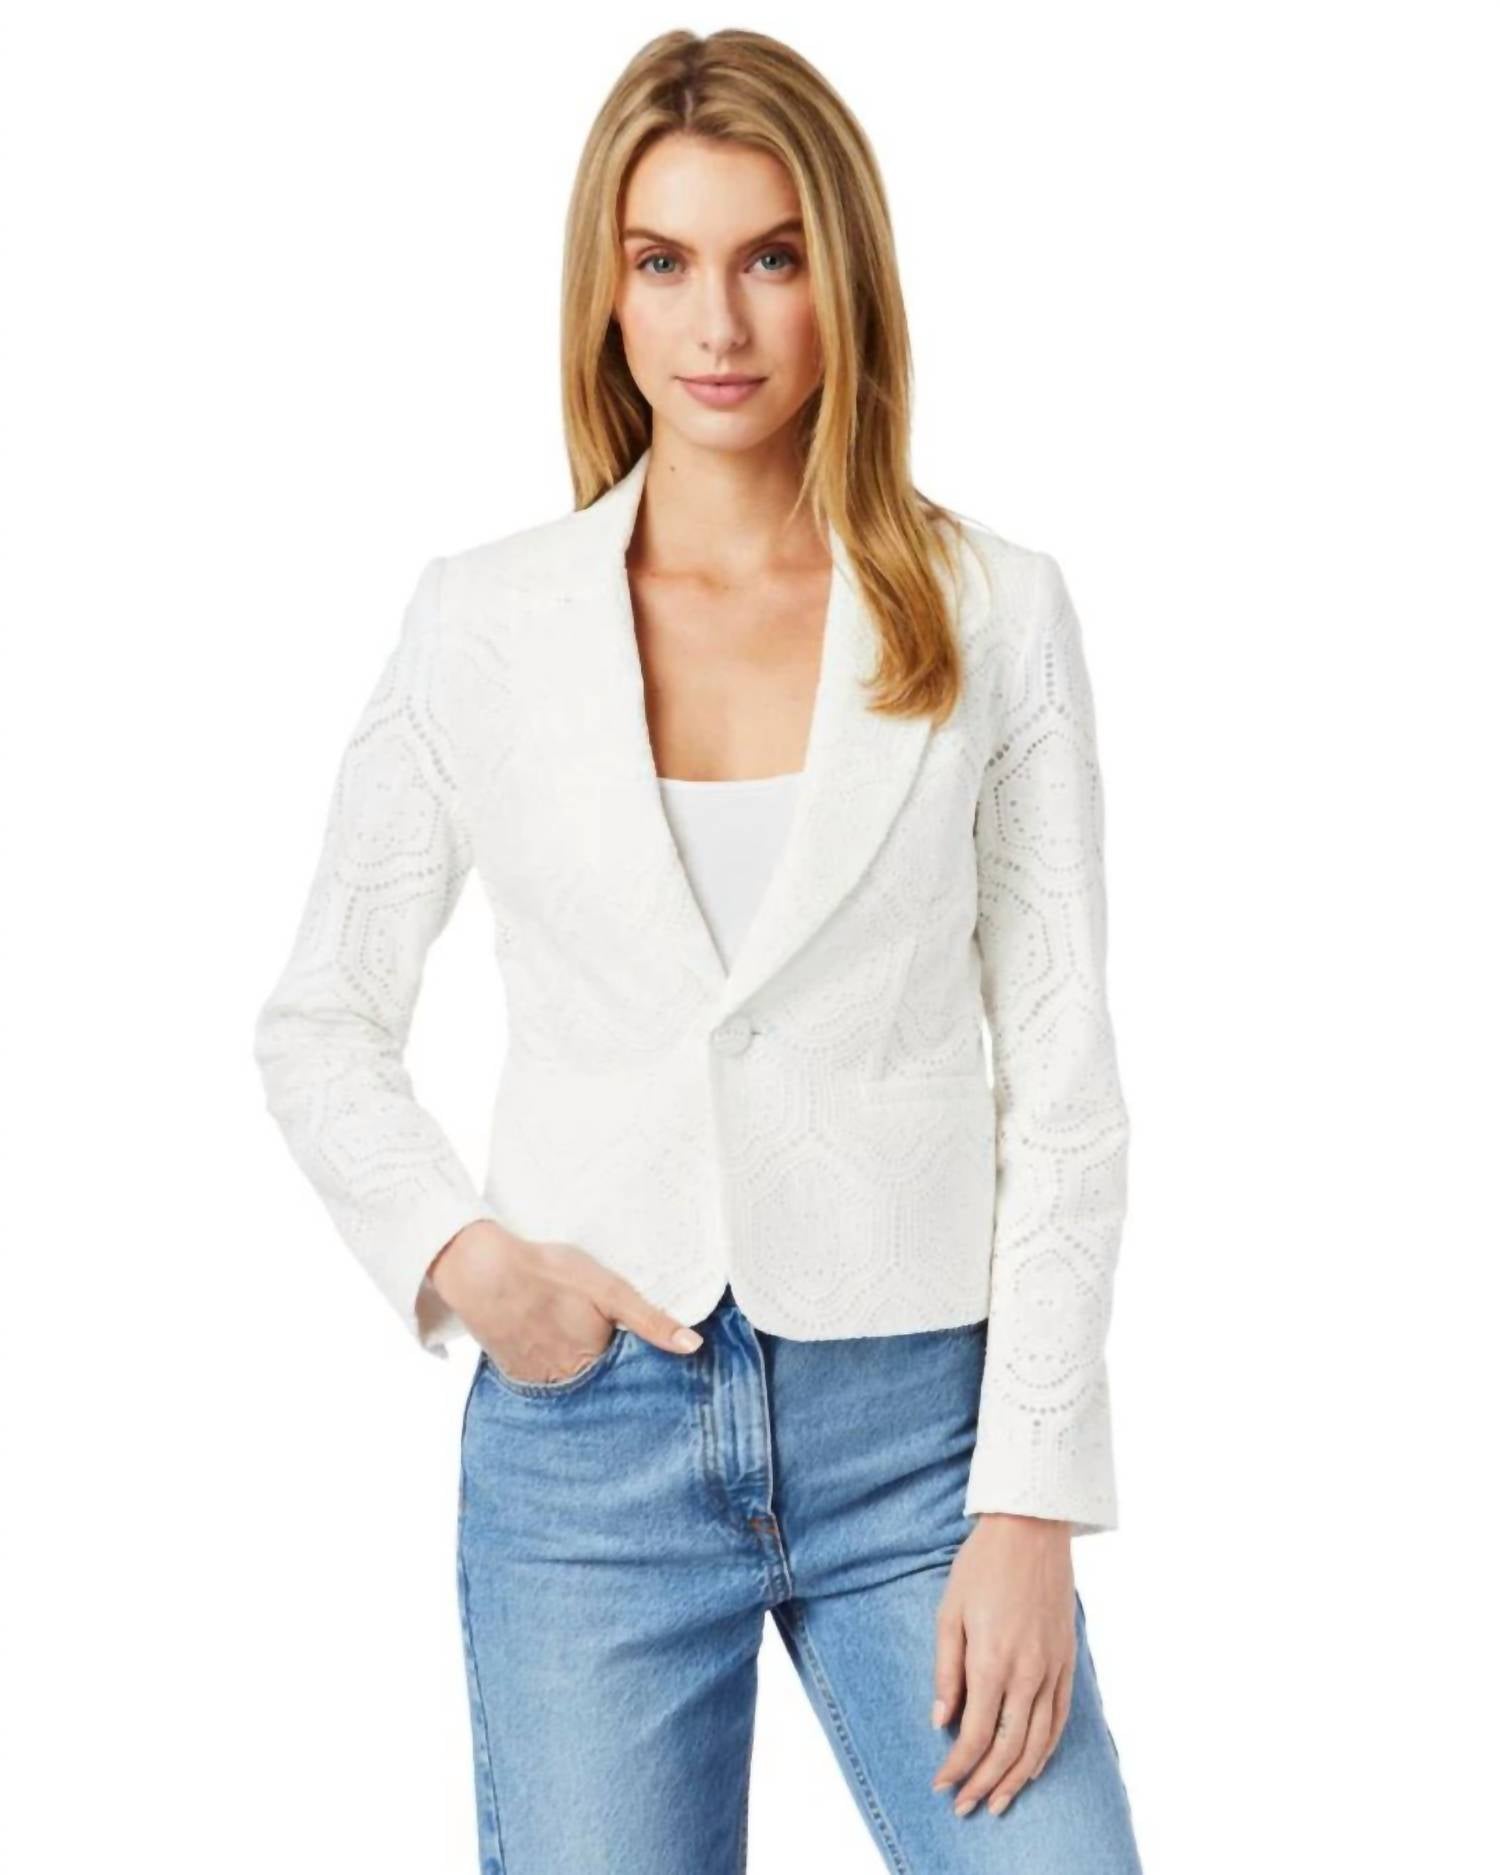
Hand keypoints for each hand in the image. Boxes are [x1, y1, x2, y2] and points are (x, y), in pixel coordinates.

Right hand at [427, 1221, 703, 1381]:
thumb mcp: (610, 1290)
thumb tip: (692, 1347)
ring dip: (578, 1372)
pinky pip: (542, 1380)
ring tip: (574, 1341)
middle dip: (609, 1373)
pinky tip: (549, 1343)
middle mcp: (568, 1383)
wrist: (483, 1271)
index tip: (642, 1358)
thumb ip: (651, 1321)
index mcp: (596, 1363)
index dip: (637, 1366)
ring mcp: (538, 1383)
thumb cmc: (549, 1273)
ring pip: (571, 1384)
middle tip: (604, 1344)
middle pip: (600, 1384)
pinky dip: (550, 1368)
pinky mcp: (514, 1375)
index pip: (628, 1377)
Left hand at [929, 1513, 1076, 1816]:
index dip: (958, 1766)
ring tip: (999, 1801)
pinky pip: (1060, 1718)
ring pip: (1038, 1741)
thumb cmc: (981, 1567)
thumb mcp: (949, 1612)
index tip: (942, 1785)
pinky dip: (1046, 1749)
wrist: (1030, 1531)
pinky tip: (1032, 1766)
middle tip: (966, 1806)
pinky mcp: (1067, 1660)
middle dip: (985, 1783)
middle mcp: (1026, 1673)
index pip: (976, 1734)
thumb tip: (942, 1720)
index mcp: (991, 1661)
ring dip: (1017, 1777)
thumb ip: (946, 1671)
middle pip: (1008, 1747)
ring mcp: (1052, 1669)